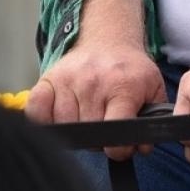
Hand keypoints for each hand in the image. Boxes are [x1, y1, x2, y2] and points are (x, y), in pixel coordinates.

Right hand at [26, 46, 166, 161]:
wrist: (109, 41)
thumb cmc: (130, 70)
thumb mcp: (153, 89)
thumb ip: (153, 118)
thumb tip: (143, 147)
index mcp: (123, 86)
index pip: (115, 129)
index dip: (118, 148)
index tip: (119, 149)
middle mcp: (94, 83)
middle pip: (89, 133)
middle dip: (98, 140)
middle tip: (105, 129)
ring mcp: (69, 81)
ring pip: (64, 127)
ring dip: (75, 131)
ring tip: (88, 119)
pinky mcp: (48, 79)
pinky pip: (36, 111)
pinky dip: (45, 121)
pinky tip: (62, 117)